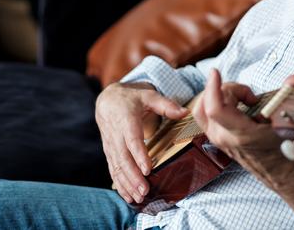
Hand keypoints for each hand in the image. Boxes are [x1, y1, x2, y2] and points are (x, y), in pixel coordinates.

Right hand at [95, 82, 188, 202]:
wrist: (107, 101)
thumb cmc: (132, 98)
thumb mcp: (149, 96)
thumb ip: (167, 105)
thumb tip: (185, 112)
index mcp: (126, 120)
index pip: (132, 140)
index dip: (139, 155)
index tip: (148, 169)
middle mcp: (116, 135)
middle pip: (123, 159)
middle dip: (133, 177)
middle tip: (145, 191)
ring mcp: (111, 146)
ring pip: (117, 168)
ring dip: (127, 184)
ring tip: (139, 198)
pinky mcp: (110, 153)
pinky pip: (113, 171)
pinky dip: (120, 185)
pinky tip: (128, 197)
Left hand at [193, 70, 293, 227]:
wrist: (278, 171)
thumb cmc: (283, 148)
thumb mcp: (286, 121)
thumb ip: (288, 95)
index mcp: (241, 134)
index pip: (216, 109)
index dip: (213, 87)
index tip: (216, 71)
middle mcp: (224, 137)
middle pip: (211, 101)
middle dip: (230, 89)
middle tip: (251, 97)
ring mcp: (216, 138)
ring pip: (203, 106)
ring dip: (222, 95)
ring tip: (244, 101)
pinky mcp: (214, 137)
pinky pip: (204, 113)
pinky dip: (216, 101)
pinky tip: (235, 104)